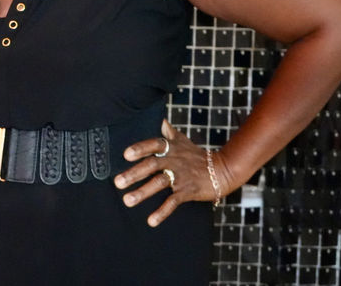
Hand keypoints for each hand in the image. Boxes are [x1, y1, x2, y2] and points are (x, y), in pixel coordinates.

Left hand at [112, 119, 228, 226]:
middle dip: (134, 174)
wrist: (223, 170)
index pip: (153, 144)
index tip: (126, 155)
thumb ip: (168, 131)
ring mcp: (180, 176)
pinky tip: (151, 221)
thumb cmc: (197, 155)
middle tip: (117, 182)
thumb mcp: (182, 140)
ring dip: (142, 193)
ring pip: (159, 183)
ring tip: (127, 201)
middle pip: (152, 165)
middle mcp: (173, 160)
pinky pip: (173, 202)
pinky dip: (162, 212)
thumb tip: (159, 119)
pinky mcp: (187, 191)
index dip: (140, 148)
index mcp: (170, 148)